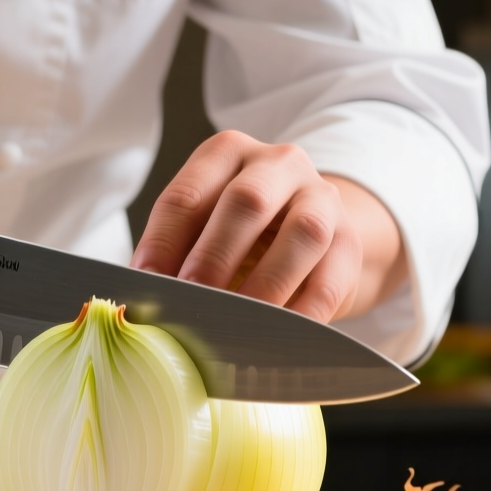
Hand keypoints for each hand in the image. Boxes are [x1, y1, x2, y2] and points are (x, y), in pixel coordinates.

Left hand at [130, 130, 407, 321]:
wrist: (313, 233)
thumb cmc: (242, 234)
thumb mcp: (204, 226)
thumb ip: (175, 253)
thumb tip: (141, 297)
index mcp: (227, 154)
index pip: (188, 194)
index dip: (162, 242)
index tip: (145, 285)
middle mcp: (278, 165)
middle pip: (247, 202)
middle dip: (214, 256)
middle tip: (191, 300)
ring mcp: (322, 199)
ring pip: (302, 233)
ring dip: (265, 284)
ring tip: (236, 323)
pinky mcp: (350, 242)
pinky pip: (331, 280)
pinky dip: (304, 314)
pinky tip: (280, 337)